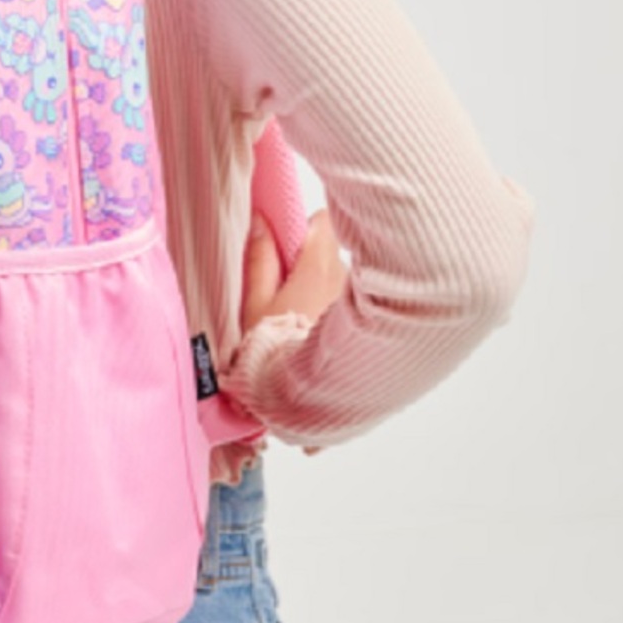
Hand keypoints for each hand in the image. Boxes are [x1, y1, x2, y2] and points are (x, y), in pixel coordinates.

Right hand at [242, 208, 349, 456]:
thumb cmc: (275, 353)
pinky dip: (332, 311)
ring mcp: (358, 302)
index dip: (301, 228)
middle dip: (309, 261)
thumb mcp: (255, 304)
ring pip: (338, 280)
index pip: (321, 220)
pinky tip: (313, 333)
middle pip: (329, 251)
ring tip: (298, 317)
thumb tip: (260, 221)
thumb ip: (258, 259)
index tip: (286, 244)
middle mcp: (345, 279)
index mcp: (318, 267)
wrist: (308, 402)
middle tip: (285, 286)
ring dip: (321, 288)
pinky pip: (347, 305)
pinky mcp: (367, 324)